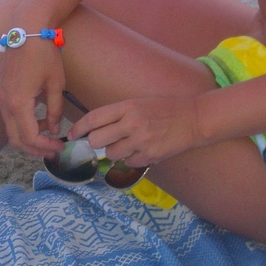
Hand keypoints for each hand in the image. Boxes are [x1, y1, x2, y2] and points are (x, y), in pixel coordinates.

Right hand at [0, 41, 65, 157]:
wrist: (28, 29)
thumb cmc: (45, 54)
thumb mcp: (56, 83)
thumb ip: (55, 109)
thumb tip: (53, 129)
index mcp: (18, 103)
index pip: (30, 137)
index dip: (45, 147)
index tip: (60, 147)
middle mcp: (4, 102)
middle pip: (15, 139)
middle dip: (34, 148)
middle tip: (53, 149)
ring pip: (10, 128)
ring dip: (28, 135)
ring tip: (49, 132)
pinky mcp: (0, 89)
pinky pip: (9, 115)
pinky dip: (22, 122)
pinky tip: (39, 117)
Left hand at [67, 95, 200, 166]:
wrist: (194, 119)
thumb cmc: (166, 108)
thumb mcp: (140, 103)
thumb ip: (119, 114)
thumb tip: (95, 128)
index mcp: (128, 107)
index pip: (93, 118)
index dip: (78, 128)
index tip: (72, 134)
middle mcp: (132, 123)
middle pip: (96, 140)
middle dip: (96, 143)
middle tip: (103, 141)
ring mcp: (140, 141)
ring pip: (111, 154)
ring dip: (115, 151)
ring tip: (130, 143)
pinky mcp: (149, 156)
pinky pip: (128, 162)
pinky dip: (131, 158)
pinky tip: (143, 149)